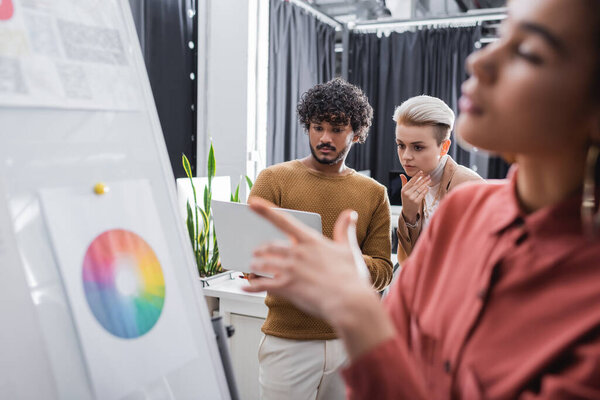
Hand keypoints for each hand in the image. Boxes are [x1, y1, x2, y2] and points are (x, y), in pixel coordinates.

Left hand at [243, 197, 369, 318]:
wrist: (350, 302)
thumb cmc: (351, 278)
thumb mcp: (349, 249)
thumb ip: (345, 230)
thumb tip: (350, 213)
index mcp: (311, 240)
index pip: (284, 220)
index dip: (266, 210)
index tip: (253, 202)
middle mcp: (298, 252)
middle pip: (269, 246)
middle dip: (261, 250)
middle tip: (257, 252)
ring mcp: (291, 269)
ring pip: (263, 264)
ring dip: (255, 266)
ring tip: (252, 267)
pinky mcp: (287, 287)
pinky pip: (262, 284)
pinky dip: (252, 285)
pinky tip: (245, 286)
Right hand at [400, 171, 429, 223]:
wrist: (408, 211)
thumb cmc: (406, 199)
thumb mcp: (403, 191)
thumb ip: (403, 183)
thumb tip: (401, 175)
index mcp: (403, 190)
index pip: (411, 181)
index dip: (416, 176)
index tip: (421, 172)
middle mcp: (407, 193)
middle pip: (417, 184)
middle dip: (423, 179)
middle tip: (428, 175)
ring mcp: (411, 198)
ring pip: (420, 188)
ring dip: (426, 183)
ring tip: (429, 180)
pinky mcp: (416, 202)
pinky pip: (422, 194)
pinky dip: (425, 190)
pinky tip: (428, 187)